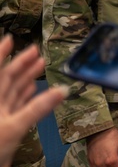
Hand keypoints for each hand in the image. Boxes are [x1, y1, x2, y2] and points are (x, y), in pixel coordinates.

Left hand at [0, 38, 60, 166]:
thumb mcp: (14, 127)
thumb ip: (38, 109)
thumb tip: (63, 90)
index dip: (1, 54)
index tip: (10, 38)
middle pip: (7, 79)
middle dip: (20, 64)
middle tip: (35, 51)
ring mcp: (0, 116)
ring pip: (13, 92)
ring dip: (26, 79)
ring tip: (39, 65)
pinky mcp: (6, 127)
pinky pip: (17, 107)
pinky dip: (27, 98)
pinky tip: (34, 90)